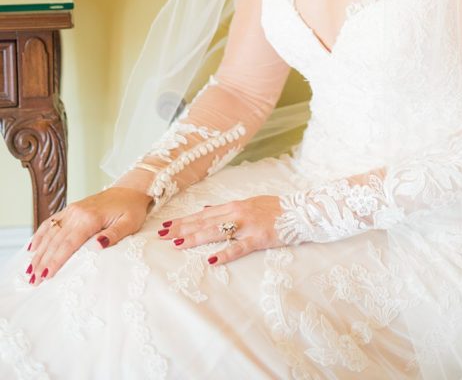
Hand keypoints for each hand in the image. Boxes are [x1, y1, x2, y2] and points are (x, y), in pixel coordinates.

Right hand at [25, 186, 151, 286]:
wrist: (131, 189)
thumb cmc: (132, 208)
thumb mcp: (130, 224)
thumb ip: (114, 235)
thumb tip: (97, 246)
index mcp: (91, 218)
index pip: (68, 244)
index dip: (55, 261)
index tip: (46, 277)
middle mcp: (77, 212)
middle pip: (56, 241)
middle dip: (43, 261)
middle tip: (33, 281)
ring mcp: (73, 209)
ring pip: (50, 232)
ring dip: (39, 252)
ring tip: (30, 270)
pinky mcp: (72, 209)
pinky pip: (52, 221)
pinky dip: (40, 234)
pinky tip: (32, 247)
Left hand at [157, 195, 283, 264]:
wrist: (299, 211)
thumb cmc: (274, 209)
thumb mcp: (249, 203)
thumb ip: (228, 208)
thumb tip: (207, 207)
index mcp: (234, 205)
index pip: (203, 214)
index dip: (183, 220)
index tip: (165, 225)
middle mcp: (237, 213)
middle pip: (204, 222)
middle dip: (181, 228)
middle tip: (161, 235)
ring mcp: (247, 225)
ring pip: (216, 232)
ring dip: (196, 238)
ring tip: (177, 244)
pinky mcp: (258, 238)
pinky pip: (239, 247)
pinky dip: (225, 253)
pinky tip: (212, 260)